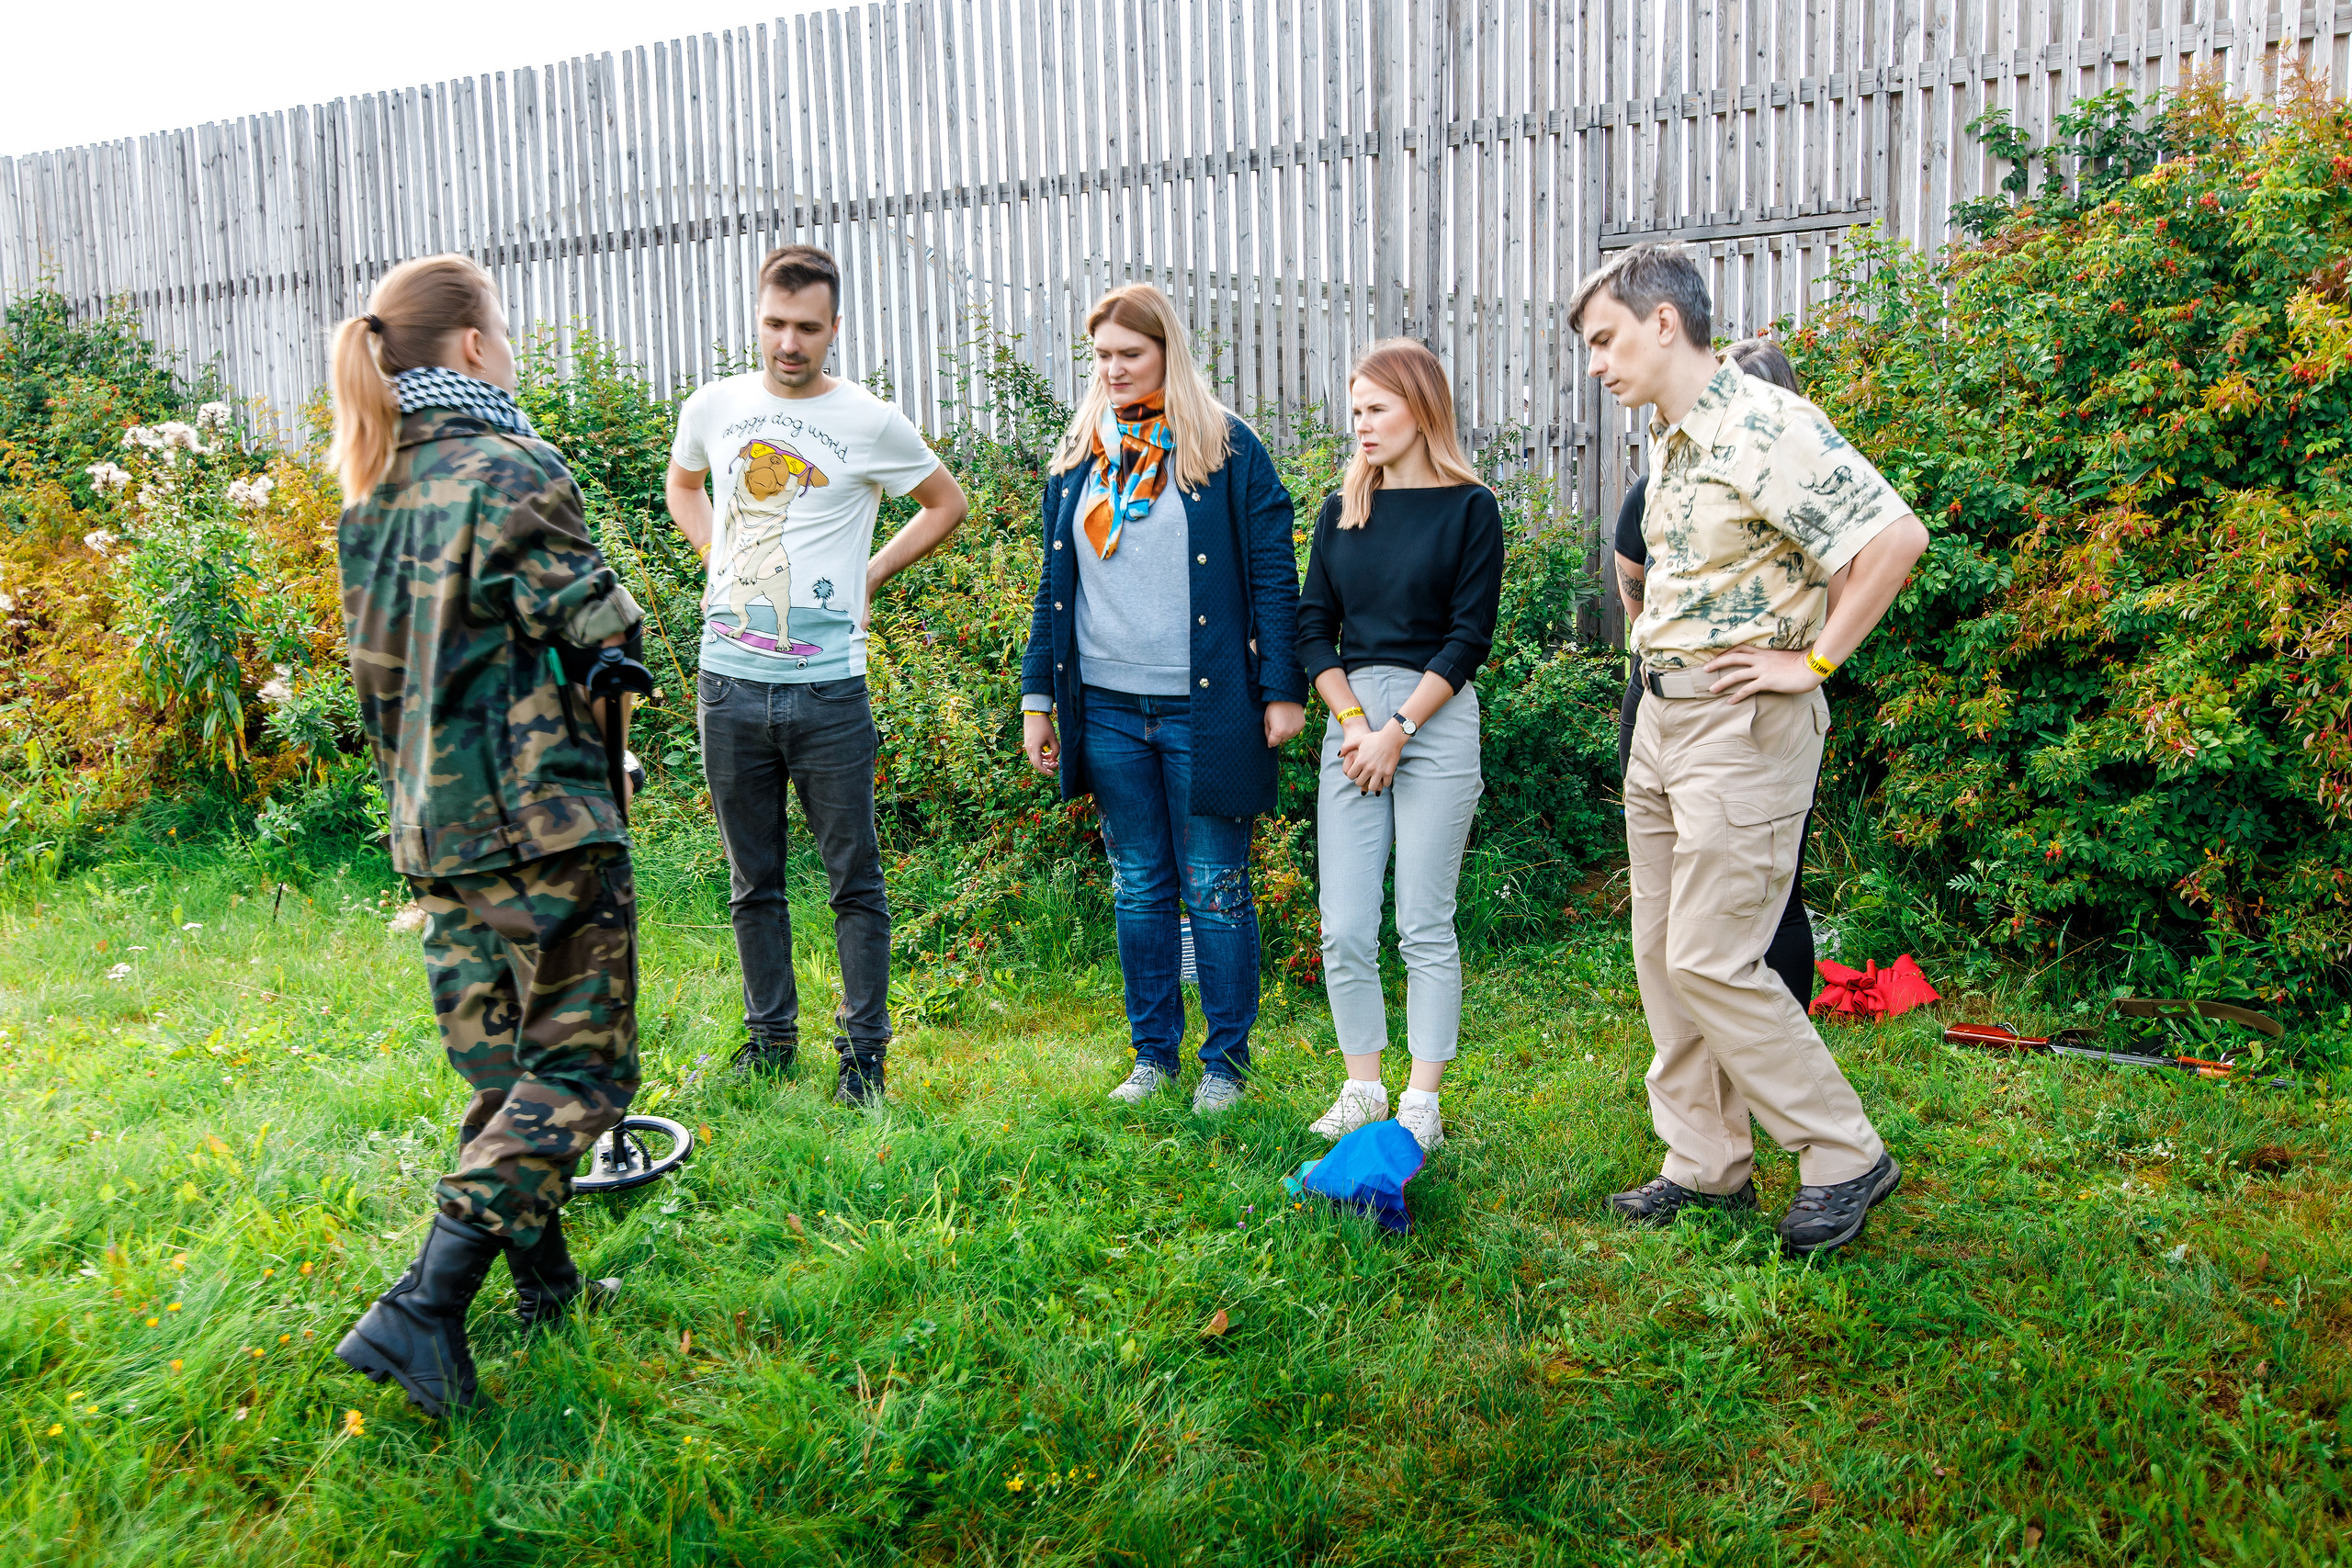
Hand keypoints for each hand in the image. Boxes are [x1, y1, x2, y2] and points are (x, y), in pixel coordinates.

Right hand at [1022, 711, 1059, 775]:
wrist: (1034, 713)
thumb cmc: (1044, 725)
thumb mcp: (1053, 738)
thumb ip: (1056, 750)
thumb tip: (1055, 758)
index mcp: (1034, 749)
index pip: (1038, 765)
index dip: (1046, 771)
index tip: (1053, 774)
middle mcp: (1028, 749)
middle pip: (1037, 763)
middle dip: (1047, 766)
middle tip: (1057, 764)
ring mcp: (1027, 746)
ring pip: (1036, 759)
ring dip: (1045, 761)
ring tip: (1054, 760)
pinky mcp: (1029, 743)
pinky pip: (1035, 753)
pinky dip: (1042, 756)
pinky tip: (1049, 754)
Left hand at [1264, 701, 1305, 748]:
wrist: (1286, 697)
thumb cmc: (1274, 708)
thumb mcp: (1266, 721)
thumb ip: (1267, 734)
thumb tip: (1270, 744)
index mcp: (1278, 732)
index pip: (1272, 744)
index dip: (1270, 739)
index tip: (1269, 732)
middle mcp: (1289, 732)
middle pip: (1281, 741)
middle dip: (1277, 736)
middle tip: (1276, 724)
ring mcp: (1296, 729)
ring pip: (1288, 737)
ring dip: (1285, 733)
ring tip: (1283, 721)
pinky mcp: (1302, 725)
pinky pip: (1295, 732)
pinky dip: (1291, 729)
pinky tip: (1289, 720)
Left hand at [1338, 720, 1405, 794]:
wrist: (1392, 737)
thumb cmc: (1374, 738)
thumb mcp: (1358, 740)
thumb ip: (1346, 747)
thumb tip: (1339, 755)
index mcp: (1360, 761)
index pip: (1350, 776)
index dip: (1352, 775)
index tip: (1356, 772)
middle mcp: (1369, 768)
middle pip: (1359, 783)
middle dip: (1360, 781)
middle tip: (1364, 777)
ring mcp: (1380, 771)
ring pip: (1372, 787)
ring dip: (1372, 785)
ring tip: (1372, 780)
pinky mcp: (1389, 772)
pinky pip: (1385, 784)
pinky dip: (1383, 783)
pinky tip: (1382, 778)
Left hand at [1701, 646, 1823, 702]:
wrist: (1812, 668)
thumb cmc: (1802, 663)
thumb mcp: (1785, 657)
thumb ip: (1774, 659)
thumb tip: (1772, 662)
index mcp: (1764, 652)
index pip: (1741, 648)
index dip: (1727, 651)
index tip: (1717, 655)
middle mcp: (1761, 659)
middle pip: (1733, 658)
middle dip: (1717, 663)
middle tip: (1705, 669)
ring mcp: (1763, 670)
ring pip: (1736, 674)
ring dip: (1722, 682)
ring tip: (1711, 689)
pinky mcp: (1767, 681)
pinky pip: (1748, 689)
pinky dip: (1737, 696)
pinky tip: (1730, 701)